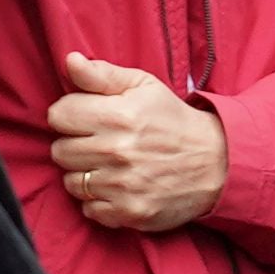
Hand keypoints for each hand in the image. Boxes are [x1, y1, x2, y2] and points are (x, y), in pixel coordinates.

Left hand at [45, 52, 229, 234]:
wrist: (216, 163)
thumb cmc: (172, 120)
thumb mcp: (143, 86)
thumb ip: (101, 74)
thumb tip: (69, 60)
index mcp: (118, 116)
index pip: (58, 115)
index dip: (70, 114)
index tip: (88, 117)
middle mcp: (117, 152)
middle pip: (59, 150)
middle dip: (75, 144)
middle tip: (100, 142)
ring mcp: (123, 186)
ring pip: (71, 182)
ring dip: (84, 174)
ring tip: (108, 165)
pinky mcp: (130, 213)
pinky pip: (89, 209)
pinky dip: (99, 201)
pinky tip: (117, 187)